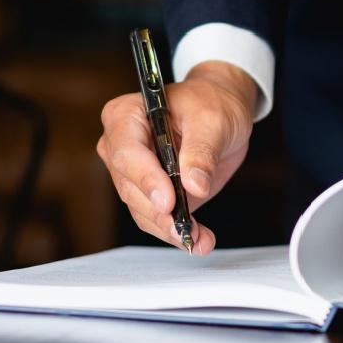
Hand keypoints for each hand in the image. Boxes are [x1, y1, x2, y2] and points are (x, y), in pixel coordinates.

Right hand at [97, 61, 257, 253]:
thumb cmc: (212, 103)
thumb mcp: (213, 120)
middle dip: (159, 212)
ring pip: (141, 209)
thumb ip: (202, 151)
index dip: (146, 179)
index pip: (126, 152)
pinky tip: (198, 239)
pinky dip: (176, 231)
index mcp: (126, 116)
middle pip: (130, 187)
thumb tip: (194, 185)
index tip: (168, 201)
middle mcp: (120, 145)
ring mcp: (133, 172)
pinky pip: (155, 218)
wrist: (222, 111)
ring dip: (169, 228)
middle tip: (186, 228)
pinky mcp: (149, 193)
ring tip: (199, 238)